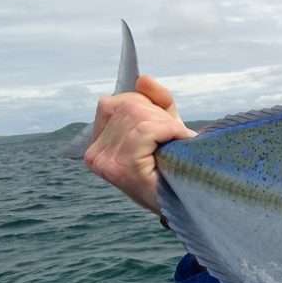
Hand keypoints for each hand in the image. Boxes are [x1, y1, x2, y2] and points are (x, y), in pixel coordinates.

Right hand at [84, 75, 194, 214]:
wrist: (186, 204)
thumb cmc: (175, 166)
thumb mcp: (166, 127)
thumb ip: (156, 101)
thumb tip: (142, 78)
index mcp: (97, 143)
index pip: (113, 103)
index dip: (145, 108)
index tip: (163, 128)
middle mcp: (94, 154)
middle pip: (127, 107)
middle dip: (158, 116)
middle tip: (175, 138)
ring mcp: (105, 161)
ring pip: (138, 116)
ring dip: (167, 125)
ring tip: (177, 145)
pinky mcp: (122, 167)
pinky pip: (147, 129)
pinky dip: (169, 131)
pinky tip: (178, 144)